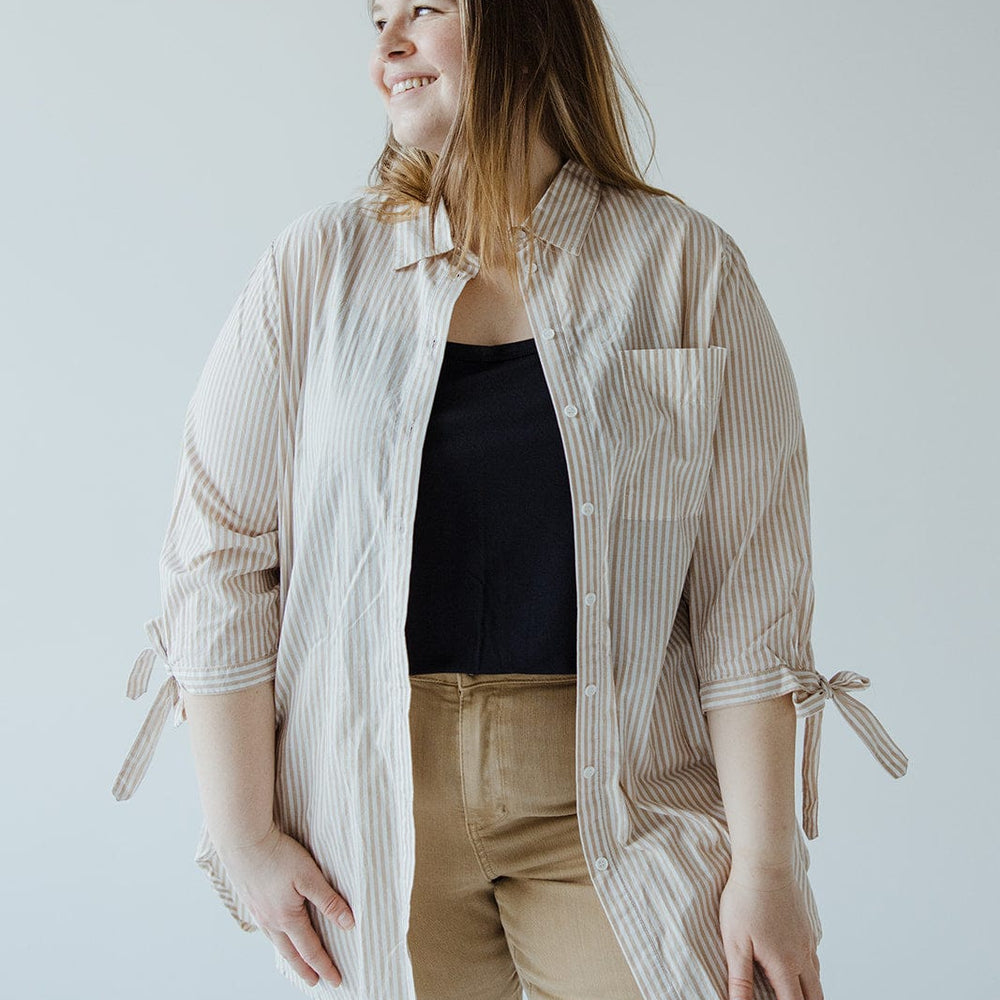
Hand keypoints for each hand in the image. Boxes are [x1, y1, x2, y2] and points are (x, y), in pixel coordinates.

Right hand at [216, 820, 354, 987]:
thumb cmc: (277, 855)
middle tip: (316, 982)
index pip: (311, 949)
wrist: (243, 841)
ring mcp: (258, 912)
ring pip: (276, 942)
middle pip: (291, 953)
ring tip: (297, 962)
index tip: (336, 979)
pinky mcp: (251, 901)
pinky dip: (276, 939)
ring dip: (290, 956)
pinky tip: (277, 933)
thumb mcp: (310, 876)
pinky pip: (266, 929)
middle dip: (305, 969)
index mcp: (287, 918)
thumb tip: (348, 923)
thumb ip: (329, 900)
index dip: (325, 965)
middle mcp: (270, 921)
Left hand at [718, 862, 822, 999]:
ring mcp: (807, 940)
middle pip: (814, 996)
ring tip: (794, 992)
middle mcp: (802, 956)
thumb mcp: (735, 943)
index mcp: (785, 965)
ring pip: (816, 977)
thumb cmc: (745, 900)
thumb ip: (740, 981)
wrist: (764, 864)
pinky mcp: (806, 925)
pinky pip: (814, 956)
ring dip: (809, 990)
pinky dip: (809, 969)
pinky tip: (796, 964)